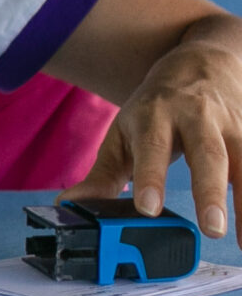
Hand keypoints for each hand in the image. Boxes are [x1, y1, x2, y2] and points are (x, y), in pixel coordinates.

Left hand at [71, 32, 241, 235]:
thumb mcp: (123, 134)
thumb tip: (70, 206)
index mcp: (154, 116)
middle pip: (206, 153)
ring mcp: (229, 125)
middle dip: (209, 191)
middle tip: (211, 228)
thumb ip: (103, 175)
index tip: (147, 208)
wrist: (198, 66)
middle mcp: (195, 117)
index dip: (149, 177)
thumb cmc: (154, 109)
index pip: (151, 147)